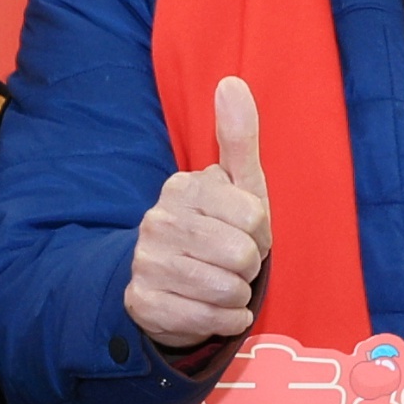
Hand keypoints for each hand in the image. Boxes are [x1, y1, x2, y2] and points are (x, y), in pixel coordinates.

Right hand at [123, 73, 274, 360]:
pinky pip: (205, 320)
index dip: (261, 233)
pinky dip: (225, 321)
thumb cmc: (219, 229)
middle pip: (241, 255)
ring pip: (225, 290)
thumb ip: (238, 136)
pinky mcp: (142, 302)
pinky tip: (217, 310)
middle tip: (234, 263)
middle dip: (250, 267)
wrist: (173, 285)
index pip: (254, 216)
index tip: (246, 233)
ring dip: (238, 295)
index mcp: (183, 187)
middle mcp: (157, 222)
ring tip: (225, 285)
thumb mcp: (238, 185)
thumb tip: (231, 82)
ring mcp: (146, 263)